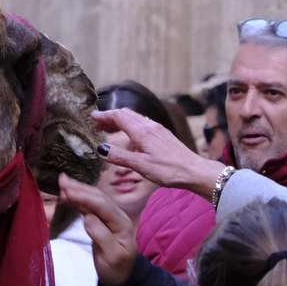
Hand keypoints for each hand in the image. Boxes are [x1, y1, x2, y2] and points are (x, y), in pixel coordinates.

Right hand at [57, 173, 137, 285]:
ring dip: (78, 190)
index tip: (68, 192)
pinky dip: (78, 199)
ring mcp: (109, 217)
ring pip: (93, 199)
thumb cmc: (117, 268)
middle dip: (79, 188)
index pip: (102, 206)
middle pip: (97, 198)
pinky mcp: (101, 220)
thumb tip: (88, 218)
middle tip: (61, 180)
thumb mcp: (112, 257)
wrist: (121, 277)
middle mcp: (117, 216)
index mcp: (121, 223)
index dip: (85, 197)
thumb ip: (102, 237)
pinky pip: (89, 206)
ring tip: (62, 181)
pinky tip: (67, 194)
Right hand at [94, 109, 226, 197]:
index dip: (104, 116)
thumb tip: (101, 149)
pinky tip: (131, 135)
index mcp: (142, 132)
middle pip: (126, 114)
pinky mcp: (164, 135)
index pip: (119, 116)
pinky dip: (131, 125)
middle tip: (97, 124)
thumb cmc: (169, 170)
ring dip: (120, 120)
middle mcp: (150, 126)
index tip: (92, 117)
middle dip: (110, 117)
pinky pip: (143, 123)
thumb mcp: (141, 166)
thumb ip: (120, 156)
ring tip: (110, 129)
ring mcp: (158, 129)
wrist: (194, 171)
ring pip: (135, 118)